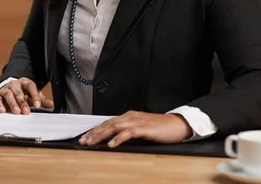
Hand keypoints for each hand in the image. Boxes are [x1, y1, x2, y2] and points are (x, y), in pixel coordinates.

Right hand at [0, 77, 53, 114]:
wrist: (8, 90)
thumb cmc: (22, 94)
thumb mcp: (32, 95)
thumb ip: (40, 100)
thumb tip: (51, 105)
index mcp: (24, 82)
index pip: (30, 85)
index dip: (34, 95)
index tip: (37, 105)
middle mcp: (14, 84)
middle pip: (18, 91)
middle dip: (22, 102)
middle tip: (26, 111)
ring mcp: (5, 89)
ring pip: (8, 94)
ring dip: (13, 103)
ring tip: (17, 112)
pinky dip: (0, 105)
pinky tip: (3, 111)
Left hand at [78, 111, 192, 147]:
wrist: (177, 125)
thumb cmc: (160, 128)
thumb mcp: (140, 129)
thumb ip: (128, 131)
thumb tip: (114, 139)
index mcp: (128, 117)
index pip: (107, 122)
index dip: (95, 130)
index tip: (85, 137)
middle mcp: (130, 117)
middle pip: (107, 124)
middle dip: (94, 133)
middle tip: (83, 141)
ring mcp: (137, 122)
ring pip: (114, 127)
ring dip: (101, 135)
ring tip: (92, 142)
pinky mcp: (144, 128)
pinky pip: (128, 133)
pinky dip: (118, 138)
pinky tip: (111, 144)